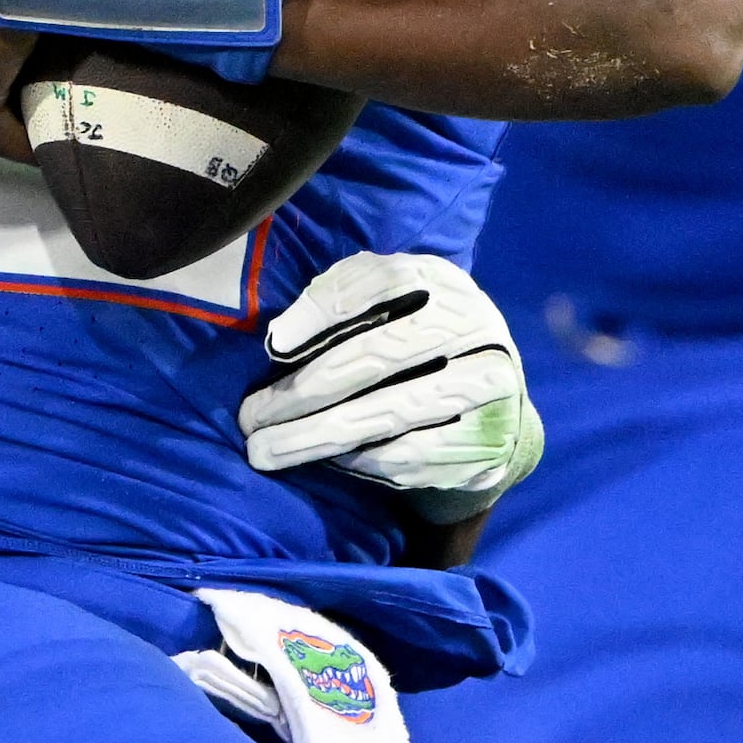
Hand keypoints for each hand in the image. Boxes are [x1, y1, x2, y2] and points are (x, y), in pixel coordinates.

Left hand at [238, 253, 542, 520]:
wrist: (490, 389)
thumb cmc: (411, 335)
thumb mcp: (382, 303)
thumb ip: (333, 301)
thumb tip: (280, 341)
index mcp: (441, 281)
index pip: (379, 284)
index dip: (322, 312)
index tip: (273, 349)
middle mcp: (473, 326)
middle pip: (381, 354)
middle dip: (306, 390)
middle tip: (251, 418)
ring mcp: (488, 385)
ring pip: (394, 411)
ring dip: (321, 435)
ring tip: (269, 452)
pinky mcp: (488, 440)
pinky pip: (416, 454)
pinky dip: (363, 461)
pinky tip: (327, 461)